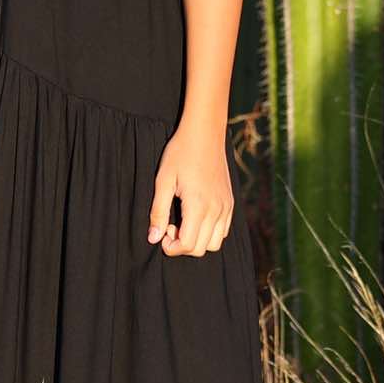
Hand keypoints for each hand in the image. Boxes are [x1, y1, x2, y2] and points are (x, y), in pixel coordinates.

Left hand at [147, 122, 234, 254]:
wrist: (204, 133)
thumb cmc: (180, 153)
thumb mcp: (163, 180)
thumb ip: (158, 212)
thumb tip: (153, 238)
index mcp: (198, 206)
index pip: (188, 245)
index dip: (171, 247)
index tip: (162, 231)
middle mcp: (216, 210)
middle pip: (201, 249)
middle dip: (182, 245)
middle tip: (169, 225)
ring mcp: (226, 207)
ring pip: (215, 244)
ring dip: (197, 241)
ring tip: (184, 221)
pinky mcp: (230, 202)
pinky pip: (223, 231)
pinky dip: (209, 233)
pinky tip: (196, 216)